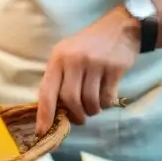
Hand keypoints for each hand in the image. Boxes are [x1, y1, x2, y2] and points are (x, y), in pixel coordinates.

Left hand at [36, 7, 139, 132]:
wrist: (120, 28)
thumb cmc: (88, 45)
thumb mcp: (67, 54)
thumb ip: (59, 77)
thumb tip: (52, 110)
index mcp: (58, 58)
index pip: (47, 91)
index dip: (44, 114)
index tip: (42, 132)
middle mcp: (74, 60)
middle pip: (70, 100)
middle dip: (75, 115)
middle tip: (79, 118)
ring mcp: (95, 64)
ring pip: (90, 101)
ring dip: (92, 110)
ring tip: (93, 106)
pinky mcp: (114, 68)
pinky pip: (107, 98)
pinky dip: (105, 103)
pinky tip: (105, 96)